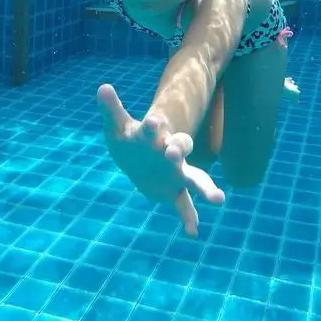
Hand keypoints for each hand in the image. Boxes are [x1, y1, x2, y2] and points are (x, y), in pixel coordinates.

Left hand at [97, 84, 224, 236]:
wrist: (137, 161)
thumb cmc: (129, 140)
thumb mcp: (118, 126)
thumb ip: (112, 109)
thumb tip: (102, 87)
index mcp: (154, 136)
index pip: (157, 128)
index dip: (155, 125)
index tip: (152, 121)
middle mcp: (170, 153)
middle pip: (182, 148)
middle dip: (179, 149)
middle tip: (174, 153)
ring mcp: (175, 174)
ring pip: (195, 179)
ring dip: (206, 188)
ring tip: (218, 199)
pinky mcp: (174, 192)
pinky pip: (185, 206)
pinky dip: (189, 218)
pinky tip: (192, 233)